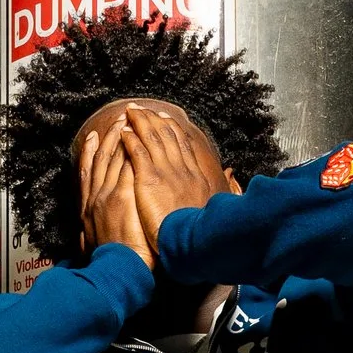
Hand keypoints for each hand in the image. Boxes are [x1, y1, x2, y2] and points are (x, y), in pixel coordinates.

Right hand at [77, 110, 149, 262]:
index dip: (90, 153)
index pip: (87, 174)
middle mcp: (95, 198)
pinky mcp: (122, 196)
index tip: (94, 138)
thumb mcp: (93, 247)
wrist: (116, 269)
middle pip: (101, 160)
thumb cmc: (110, 262)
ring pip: (115, 159)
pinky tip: (139, 138)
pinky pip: (127, 167)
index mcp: (87, 208)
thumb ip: (90, 237)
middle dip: (110, 137)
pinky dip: (132, 151)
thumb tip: (85, 238)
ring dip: (123, 138)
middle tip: (118, 120)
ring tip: (131, 121)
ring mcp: (108, 195)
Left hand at [118, 106, 220, 250]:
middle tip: (143, 109)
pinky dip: (131, 140)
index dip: (172, 130)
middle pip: (167, 136)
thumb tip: (228, 179)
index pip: (182, 145)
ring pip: (153, 139)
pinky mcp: (150, 180)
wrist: (191, 243)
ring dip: (141, 123)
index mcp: (194, 177)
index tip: (164, 120)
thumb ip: (214, 192)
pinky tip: (124, 132)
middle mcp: (182, 170)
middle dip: (154, 120)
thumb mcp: (210, 209)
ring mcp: (166, 173)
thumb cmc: (198, 234)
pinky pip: (138, 153)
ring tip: (131, 112)